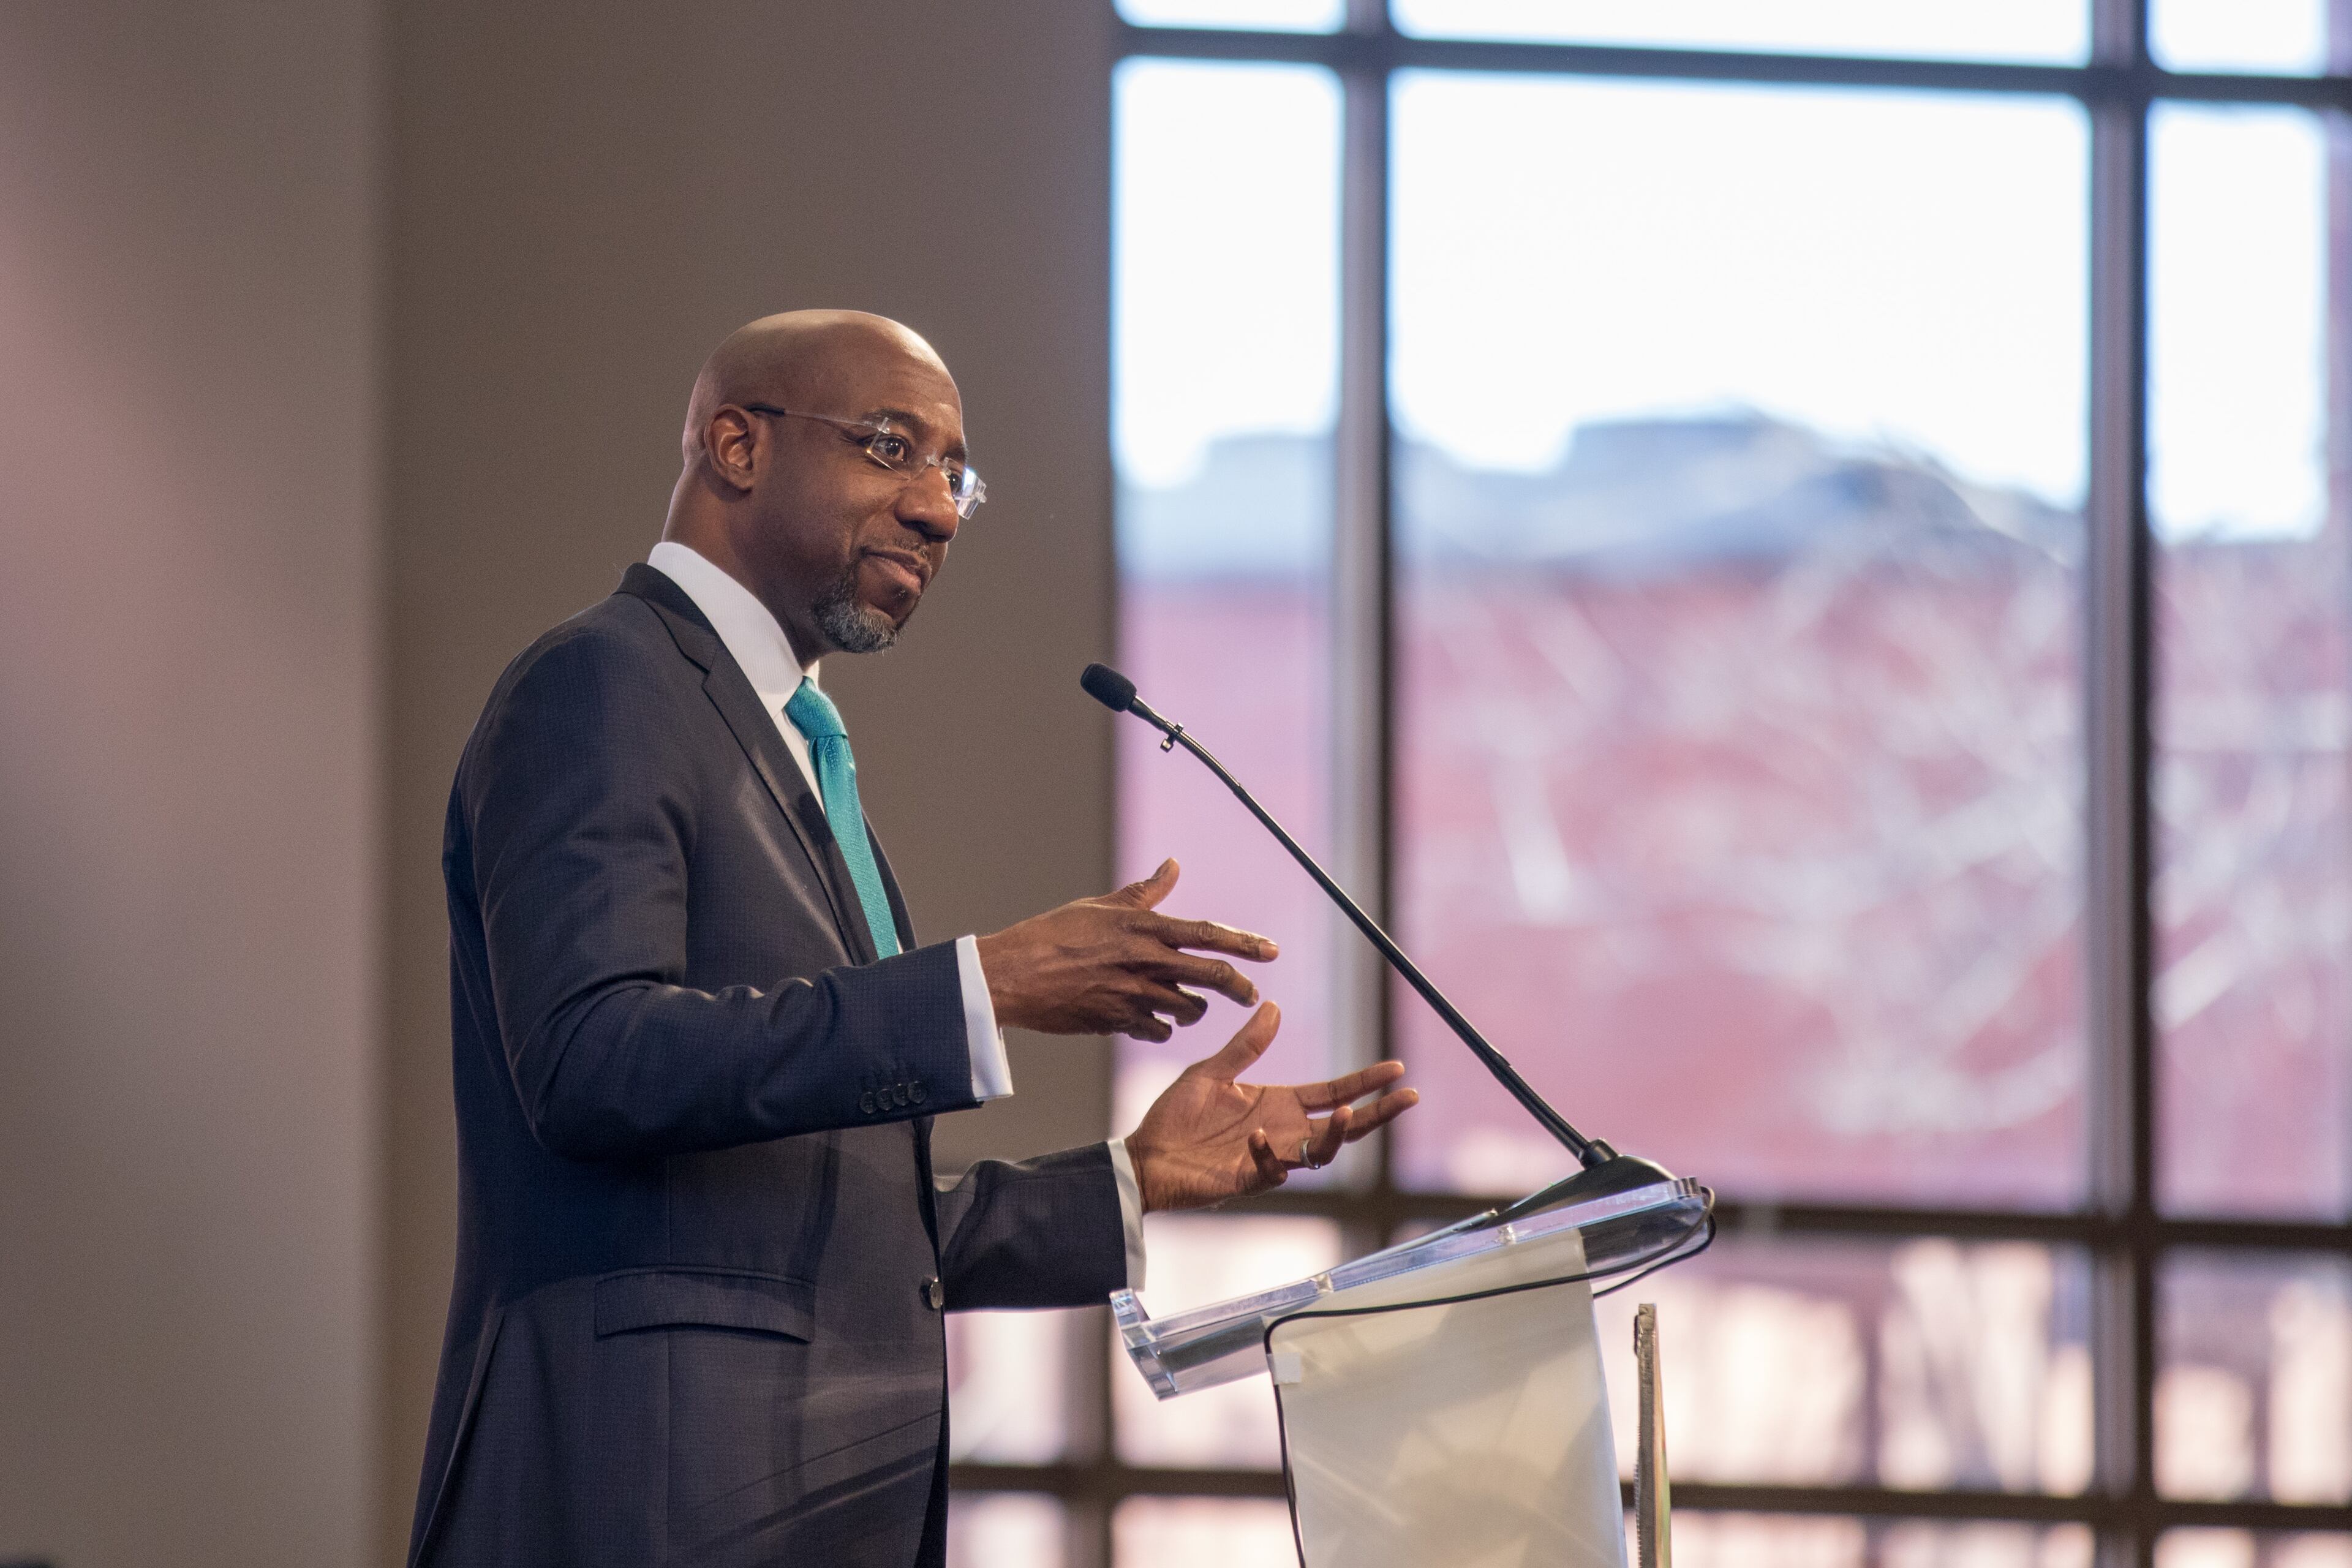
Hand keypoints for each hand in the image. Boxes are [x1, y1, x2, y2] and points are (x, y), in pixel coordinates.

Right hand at [976, 859, 1276, 1041]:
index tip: (1272, 951)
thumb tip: (1173, 866)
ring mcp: (1132, 994)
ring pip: (1188, 1009)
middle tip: (1253, 995)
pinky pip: (1157, 1031)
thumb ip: (1143, 893)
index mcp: (1142, 927)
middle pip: (1211, 974)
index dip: (1244, 941)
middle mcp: (1144, 960)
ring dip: (1194, 1009)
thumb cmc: (1051, 935)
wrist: (1012, 975)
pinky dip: (1160, 1028)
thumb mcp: (1098, 907)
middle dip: (1239, 987)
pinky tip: (1151, 1021)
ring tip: (1187, 1005)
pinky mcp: (1117, 1021)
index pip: (1207, 931)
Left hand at [1124, 1002, 1419, 1212]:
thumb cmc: (1177, 1117)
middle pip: (1344, 1124)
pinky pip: (1272, 1170)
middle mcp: (1284, 1131)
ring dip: (1336, 1133)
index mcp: (1280, 1104)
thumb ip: (1246, 1046)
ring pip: (1321, 1152)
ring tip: (1344, 1111)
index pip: (1334, 1091)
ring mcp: (1270, 1157)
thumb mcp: (1212, 1071)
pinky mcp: (1247, 1179)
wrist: (1145, 1155)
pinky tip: (1258, 1135)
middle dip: (1378, 1111)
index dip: (1366, 1082)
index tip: (1396, 1069)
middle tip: (1408, 1096)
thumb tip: (1273, 1006)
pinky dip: (1270, 1154)